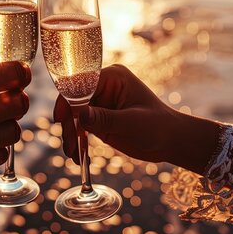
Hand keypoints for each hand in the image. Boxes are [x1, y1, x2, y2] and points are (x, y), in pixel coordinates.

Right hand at [54, 64, 218, 173]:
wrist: (170, 141)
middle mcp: (102, 86)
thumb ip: (104, 118)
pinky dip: (75, 140)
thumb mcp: (131, 123)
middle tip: (69, 145)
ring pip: (72, 114)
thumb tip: (78, 116)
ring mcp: (98, 102)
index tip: (62, 119)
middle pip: (72, 99)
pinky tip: (77, 156)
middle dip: (67, 123)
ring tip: (72, 154)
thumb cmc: (158, 126)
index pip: (80, 83)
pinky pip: (78, 126)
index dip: (67, 99)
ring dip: (69, 134)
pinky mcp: (97, 117)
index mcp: (112, 77)